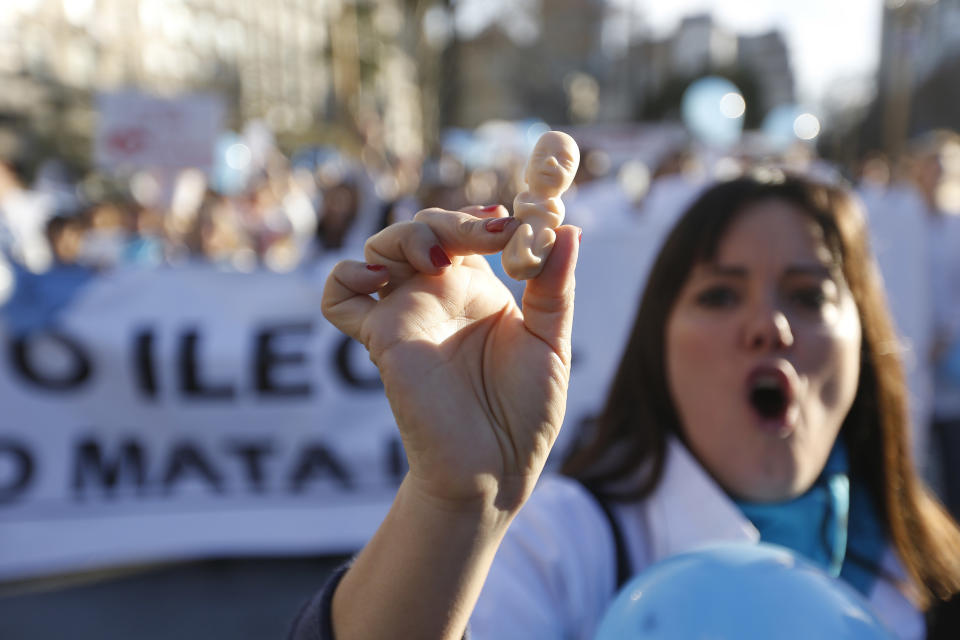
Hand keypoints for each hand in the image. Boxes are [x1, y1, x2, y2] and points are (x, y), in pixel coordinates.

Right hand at [322, 206, 579, 513]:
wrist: (495, 468)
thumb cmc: (526, 413)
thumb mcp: (551, 343)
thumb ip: (555, 288)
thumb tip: (569, 230)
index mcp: (478, 290)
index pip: (467, 230)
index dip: (481, 217)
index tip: (508, 221)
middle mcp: (438, 295)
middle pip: (425, 227)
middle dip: (454, 220)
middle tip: (490, 233)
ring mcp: (406, 312)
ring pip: (381, 247)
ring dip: (407, 234)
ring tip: (438, 258)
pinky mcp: (381, 338)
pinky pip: (338, 298)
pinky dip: (345, 276)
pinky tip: (378, 278)